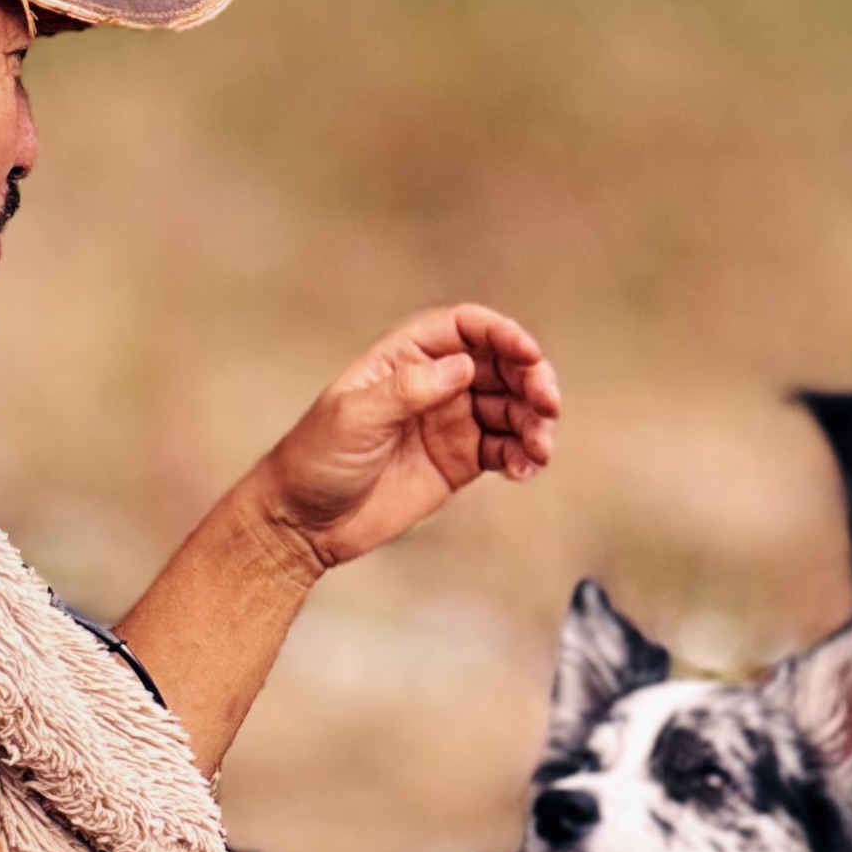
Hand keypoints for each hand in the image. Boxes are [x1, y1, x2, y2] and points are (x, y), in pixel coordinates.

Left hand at [248, 305, 560, 573]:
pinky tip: (524, 470)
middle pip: (500, 365)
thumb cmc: (315, 460)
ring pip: (511, 407)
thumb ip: (408, 390)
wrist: (304, 522)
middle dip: (531, 380)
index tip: (528, 355)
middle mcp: (433, 383)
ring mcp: (450, 421)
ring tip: (538, 449)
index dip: (502, 334)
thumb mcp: (354, 418)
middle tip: (547, 405)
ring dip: (534, 422)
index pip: (464, 329)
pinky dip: (523, 455)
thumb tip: (462, 366)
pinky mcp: (459, 460)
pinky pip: (505, 448)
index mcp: (404, 358)